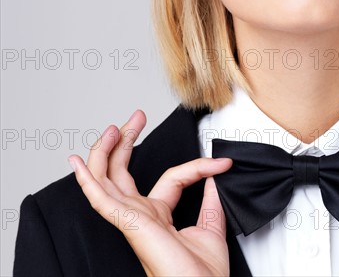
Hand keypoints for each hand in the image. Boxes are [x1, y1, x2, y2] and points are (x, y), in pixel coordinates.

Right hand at [68, 109, 232, 276]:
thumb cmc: (203, 275)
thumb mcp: (211, 226)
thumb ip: (210, 199)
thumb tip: (214, 174)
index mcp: (159, 217)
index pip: (171, 177)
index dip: (198, 166)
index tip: (221, 162)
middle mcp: (141, 216)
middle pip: (123, 173)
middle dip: (126, 142)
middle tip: (135, 117)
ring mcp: (132, 220)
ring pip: (107, 180)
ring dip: (105, 152)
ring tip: (112, 128)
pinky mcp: (129, 224)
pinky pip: (102, 200)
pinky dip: (88, 180)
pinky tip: (78, 164)